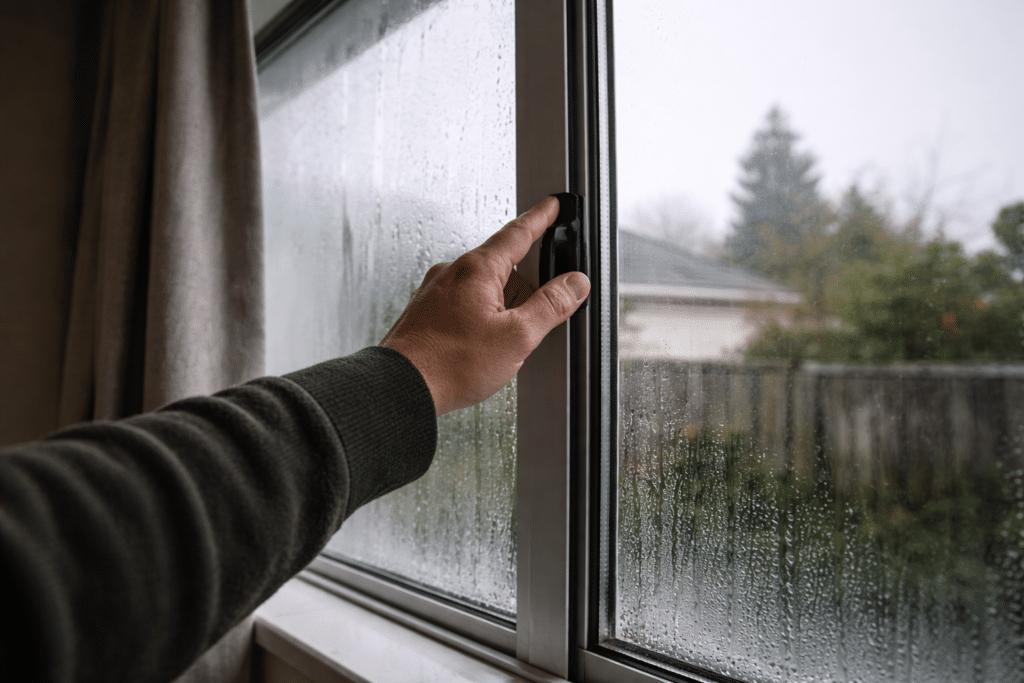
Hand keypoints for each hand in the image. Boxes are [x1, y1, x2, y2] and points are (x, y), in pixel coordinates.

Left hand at [380, 196, 590, 415]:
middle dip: (525, 283)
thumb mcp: (516, 336)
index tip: (552, 205)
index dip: (541, 218)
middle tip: (537, 309)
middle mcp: (452, 272)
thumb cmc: (449, 363)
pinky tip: (482, 346)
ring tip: (505, 341)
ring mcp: (436, 292)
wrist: (400, 388)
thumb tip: (575, 284)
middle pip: (502, 264)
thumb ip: (550, 306)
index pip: (517, 233)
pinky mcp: (426, 313)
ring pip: (483, 288)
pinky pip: (464, 305)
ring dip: (502, 307)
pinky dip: (482, 319)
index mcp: (476, 269)